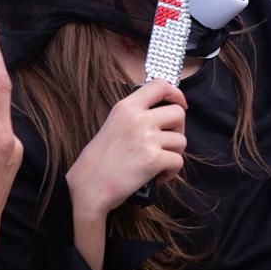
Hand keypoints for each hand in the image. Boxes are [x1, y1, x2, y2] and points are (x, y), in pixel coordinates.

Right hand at [65, 80, 187, 219]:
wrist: (89, 185)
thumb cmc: (100, 159)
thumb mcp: (114, 123)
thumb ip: (136, 115)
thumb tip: (164, 114)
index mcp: (127, 107)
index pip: (160, 85)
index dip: (176, 93)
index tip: (179, 103)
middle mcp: (138, 119)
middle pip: (178, 113)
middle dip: (178, 129)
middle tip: (167, 143)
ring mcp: (146, 139)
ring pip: (181, 140)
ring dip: (174, 153)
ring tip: (158, 163)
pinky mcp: (153, 160)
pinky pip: (178, 161)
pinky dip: (171, 172)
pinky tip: (156, 176)